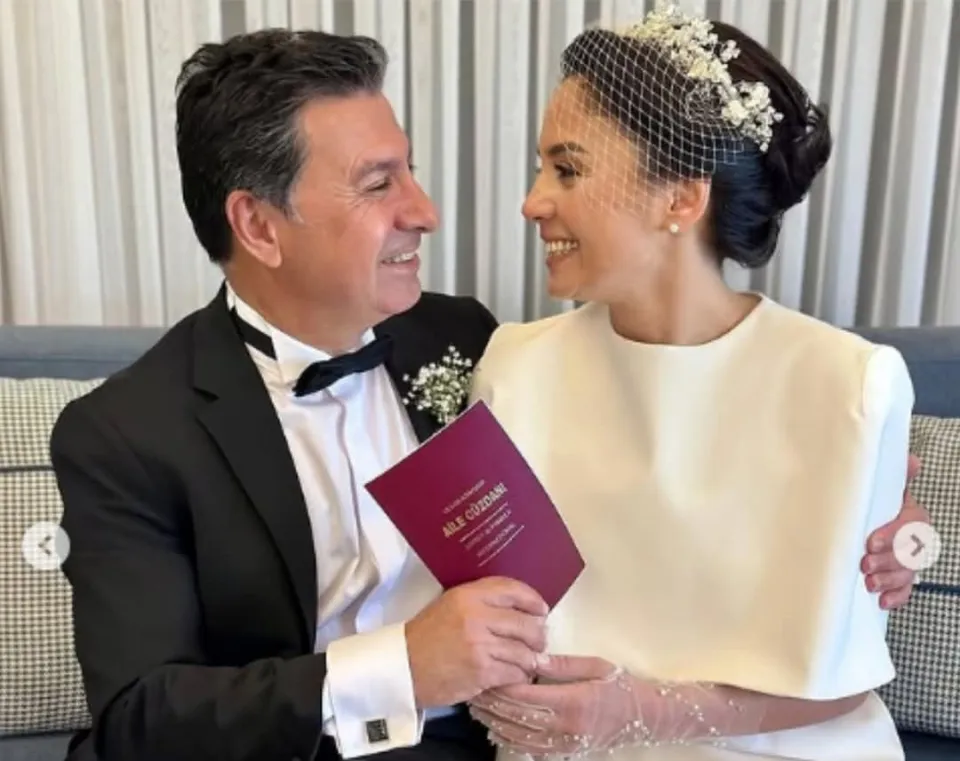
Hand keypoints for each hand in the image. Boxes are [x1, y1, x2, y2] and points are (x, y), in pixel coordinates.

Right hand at [405, 577, 548, 708]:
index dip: (533, 600)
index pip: (513, 590)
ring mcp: (481, 645)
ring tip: (525, 661)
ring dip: (529, 659)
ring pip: (524, 652)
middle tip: (537, 642)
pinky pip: (515, 673)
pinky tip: (512, 675)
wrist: (403, 667)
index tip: (541, 610)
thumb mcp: (451, 604)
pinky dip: (518, 676)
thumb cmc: (428, 635)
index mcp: (468, 595)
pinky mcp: (482, 672)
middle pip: (526, 624)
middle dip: (537, 636)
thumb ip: (483, 601)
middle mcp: (477, 617)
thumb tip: (523, 609)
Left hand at [469, 655, 762, 755]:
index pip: (524, 695)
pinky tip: (498, 726)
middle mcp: (564, 728)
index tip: (485, 670)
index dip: (501, 685)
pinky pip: (529, 749)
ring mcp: (563, 745)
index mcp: (571, 702)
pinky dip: (509, 737)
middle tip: (472, 687)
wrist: (646, 716)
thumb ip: (560, 663)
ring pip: (517, 736)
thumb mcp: (594, 666)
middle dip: (491, 704)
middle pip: (515, 717)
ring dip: (495, 722)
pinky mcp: (564, 752)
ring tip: (478, 705)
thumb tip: (529, 655)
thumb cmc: (620, 684)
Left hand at [862, 454, 929, 608]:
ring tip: (869, 583)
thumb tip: (912, 461)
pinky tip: (883, 602)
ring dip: (889, 579)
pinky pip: (905, 590)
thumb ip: (895, 475)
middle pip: (910, 553)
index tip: (871, 542)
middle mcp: (914, 538)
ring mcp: (909, 559)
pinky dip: (896, 597)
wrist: (862, 515)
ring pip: (907, 573)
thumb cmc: (872, 501)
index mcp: (911, 514)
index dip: (893, 535)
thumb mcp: (881, 486)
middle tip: (865, 563)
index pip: (912, 525)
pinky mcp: (901, 577)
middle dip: (888, 561)